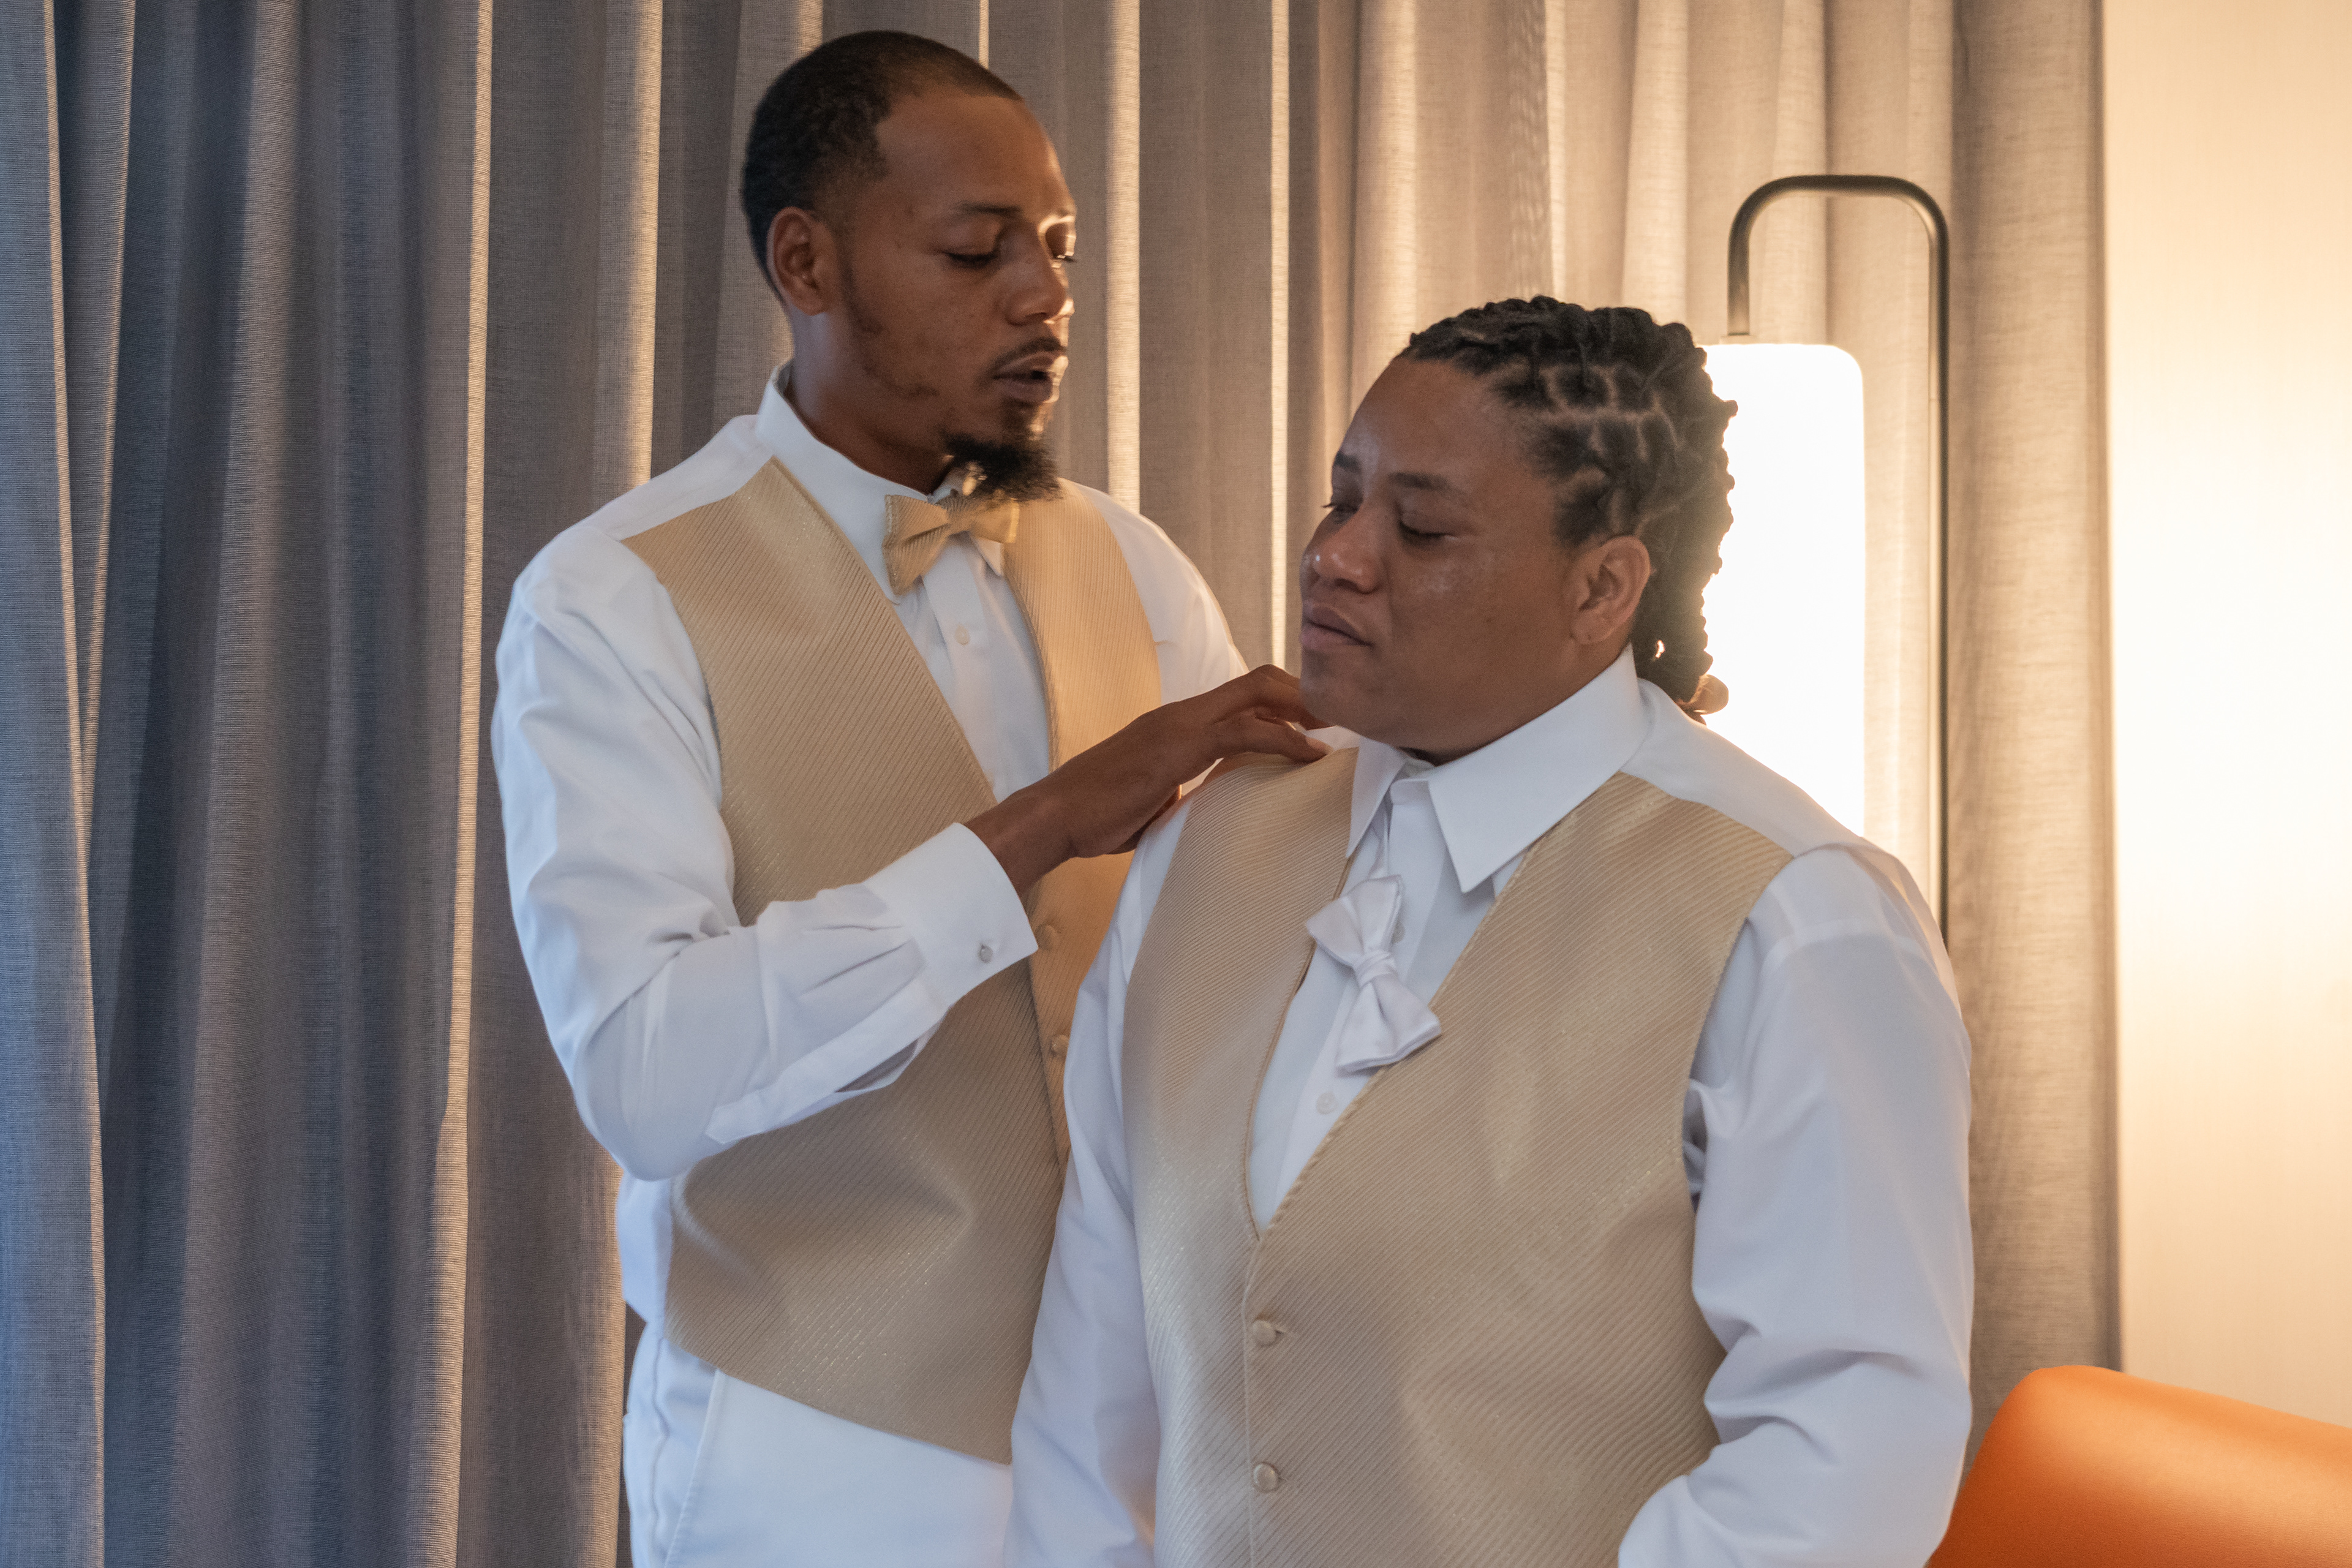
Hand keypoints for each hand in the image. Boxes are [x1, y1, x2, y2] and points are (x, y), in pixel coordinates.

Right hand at [967, 666, 1326, 894]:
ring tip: (1337, 726)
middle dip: (1302, 693)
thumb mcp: (1152, 798)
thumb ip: (1182, 791)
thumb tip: (1207, 808)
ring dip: (1302, 708)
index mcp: (1175, 724)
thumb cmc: (1096, 814)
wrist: (1057, 816)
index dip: (1281, 700)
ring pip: (1256, 694)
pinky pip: (1244, 731)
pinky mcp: (1178, 747)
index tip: (1315, 719)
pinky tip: (1311, 754)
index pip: (1239, 695)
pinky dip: (1285, 738)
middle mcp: (1182, 714)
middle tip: (1338, 714)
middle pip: (1257, 681)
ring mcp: (1179, 725)